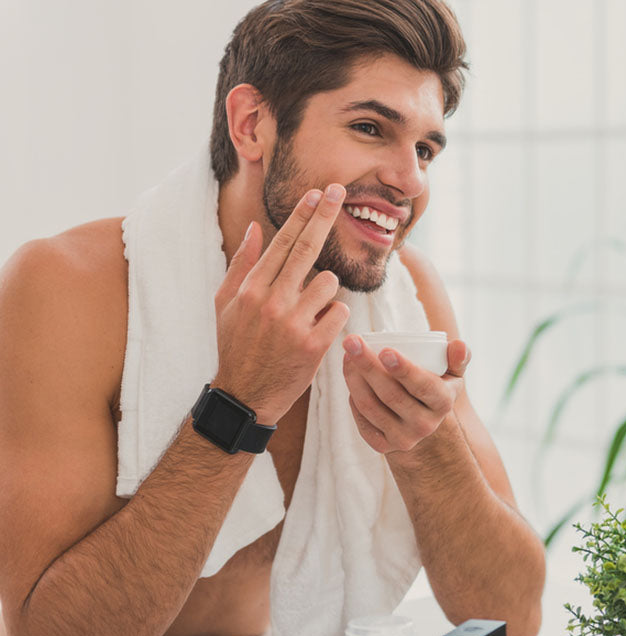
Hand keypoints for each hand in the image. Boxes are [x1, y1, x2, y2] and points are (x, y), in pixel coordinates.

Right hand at [211, 184, 350, 424]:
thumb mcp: (227, 304)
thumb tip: (258, 228)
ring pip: (330, 283)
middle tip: (338, 191)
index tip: (317, 194)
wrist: (244, 396)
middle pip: (307, 249)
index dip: (302, 216)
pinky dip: (334, 317)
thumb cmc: (236, 346)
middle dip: (324, 216)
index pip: (282, 243)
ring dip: (326, 291)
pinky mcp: (314, 345)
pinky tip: (319, 328)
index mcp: (252, 289)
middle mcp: (272, 301)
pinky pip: (340, 312)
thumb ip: (243, 265)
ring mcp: (293, 323)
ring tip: (310, 309)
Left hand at [343, 336, 470, 454]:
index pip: (423, 386)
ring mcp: (403, 438)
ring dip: (354, 378)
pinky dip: (353, 398)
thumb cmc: (436, 387)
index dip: (404, 369)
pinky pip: (362, 421)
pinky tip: (351, 378)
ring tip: (347, 355)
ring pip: (371, 407)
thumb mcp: (453, 374)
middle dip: (368, 366)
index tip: (384, 350)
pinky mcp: (383, 447)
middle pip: (391, 395)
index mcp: (443, 403)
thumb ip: (458, 357)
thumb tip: (459, 345)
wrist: (424, 423)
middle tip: (352, 341)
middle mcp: (425, 425)